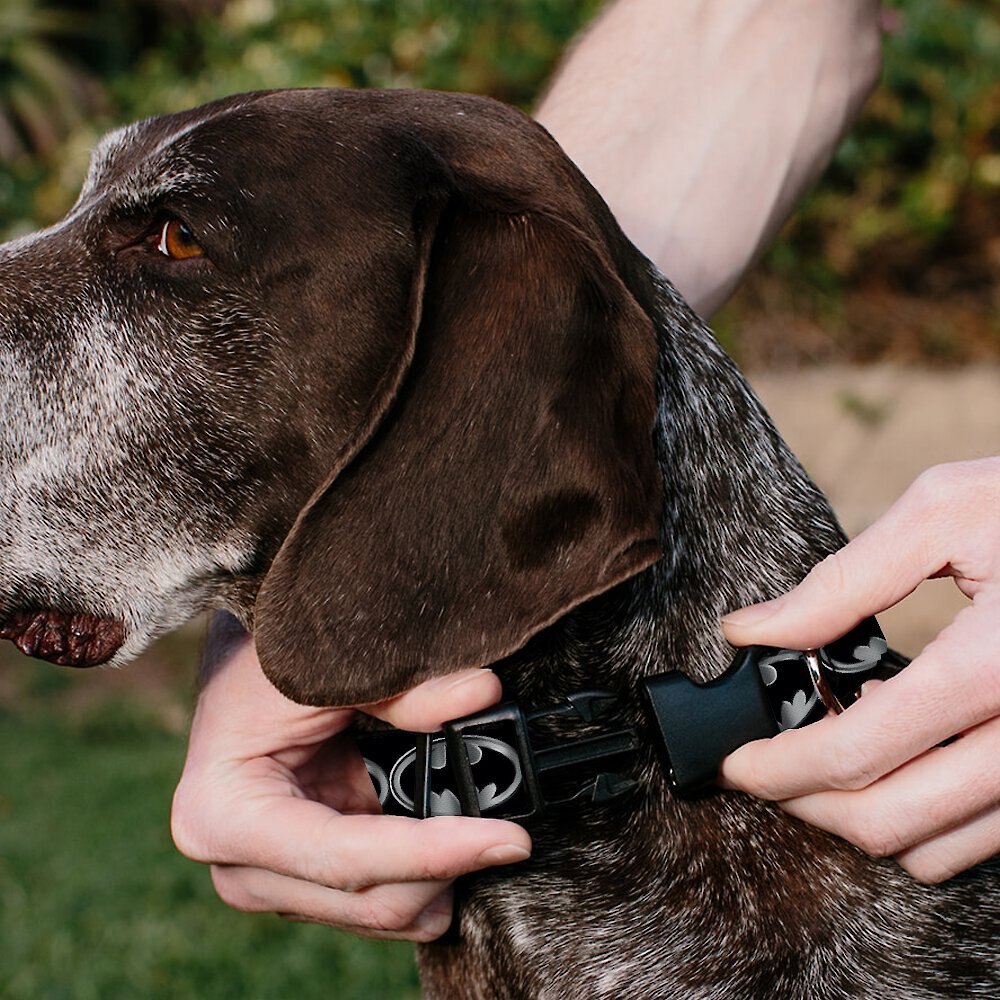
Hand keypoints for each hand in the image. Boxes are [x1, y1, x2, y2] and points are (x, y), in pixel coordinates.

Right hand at [171, 614, 530, 940]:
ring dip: (439, 877)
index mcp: (225, 817)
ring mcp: (275, 879)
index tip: (508, 840)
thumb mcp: (326, 666)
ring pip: (381, 910)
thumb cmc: (265, 660)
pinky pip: (382, 896)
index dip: (434, 853)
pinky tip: (455, 839)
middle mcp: (241, 866)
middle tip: (510, 833)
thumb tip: (482, 693)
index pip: (347, 858)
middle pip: (368, 898)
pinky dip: (426, 873)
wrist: (238, 665)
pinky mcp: (309, 876)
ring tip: (482, 827)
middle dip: (446, 870)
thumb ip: (403, 689)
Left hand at [720, 458, 999, 882]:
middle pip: (892, 824)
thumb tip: (750, 630)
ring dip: (866, 814)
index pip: (856, 755)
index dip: (777, 769)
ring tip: (831, 750)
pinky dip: (925, 811)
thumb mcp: (945, 512)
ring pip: (939, 848)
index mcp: (992, 668)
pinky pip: (987, 834)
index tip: (735, 762)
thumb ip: (841, 581)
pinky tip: (902, 745)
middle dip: (809, 805)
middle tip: (767, 769)